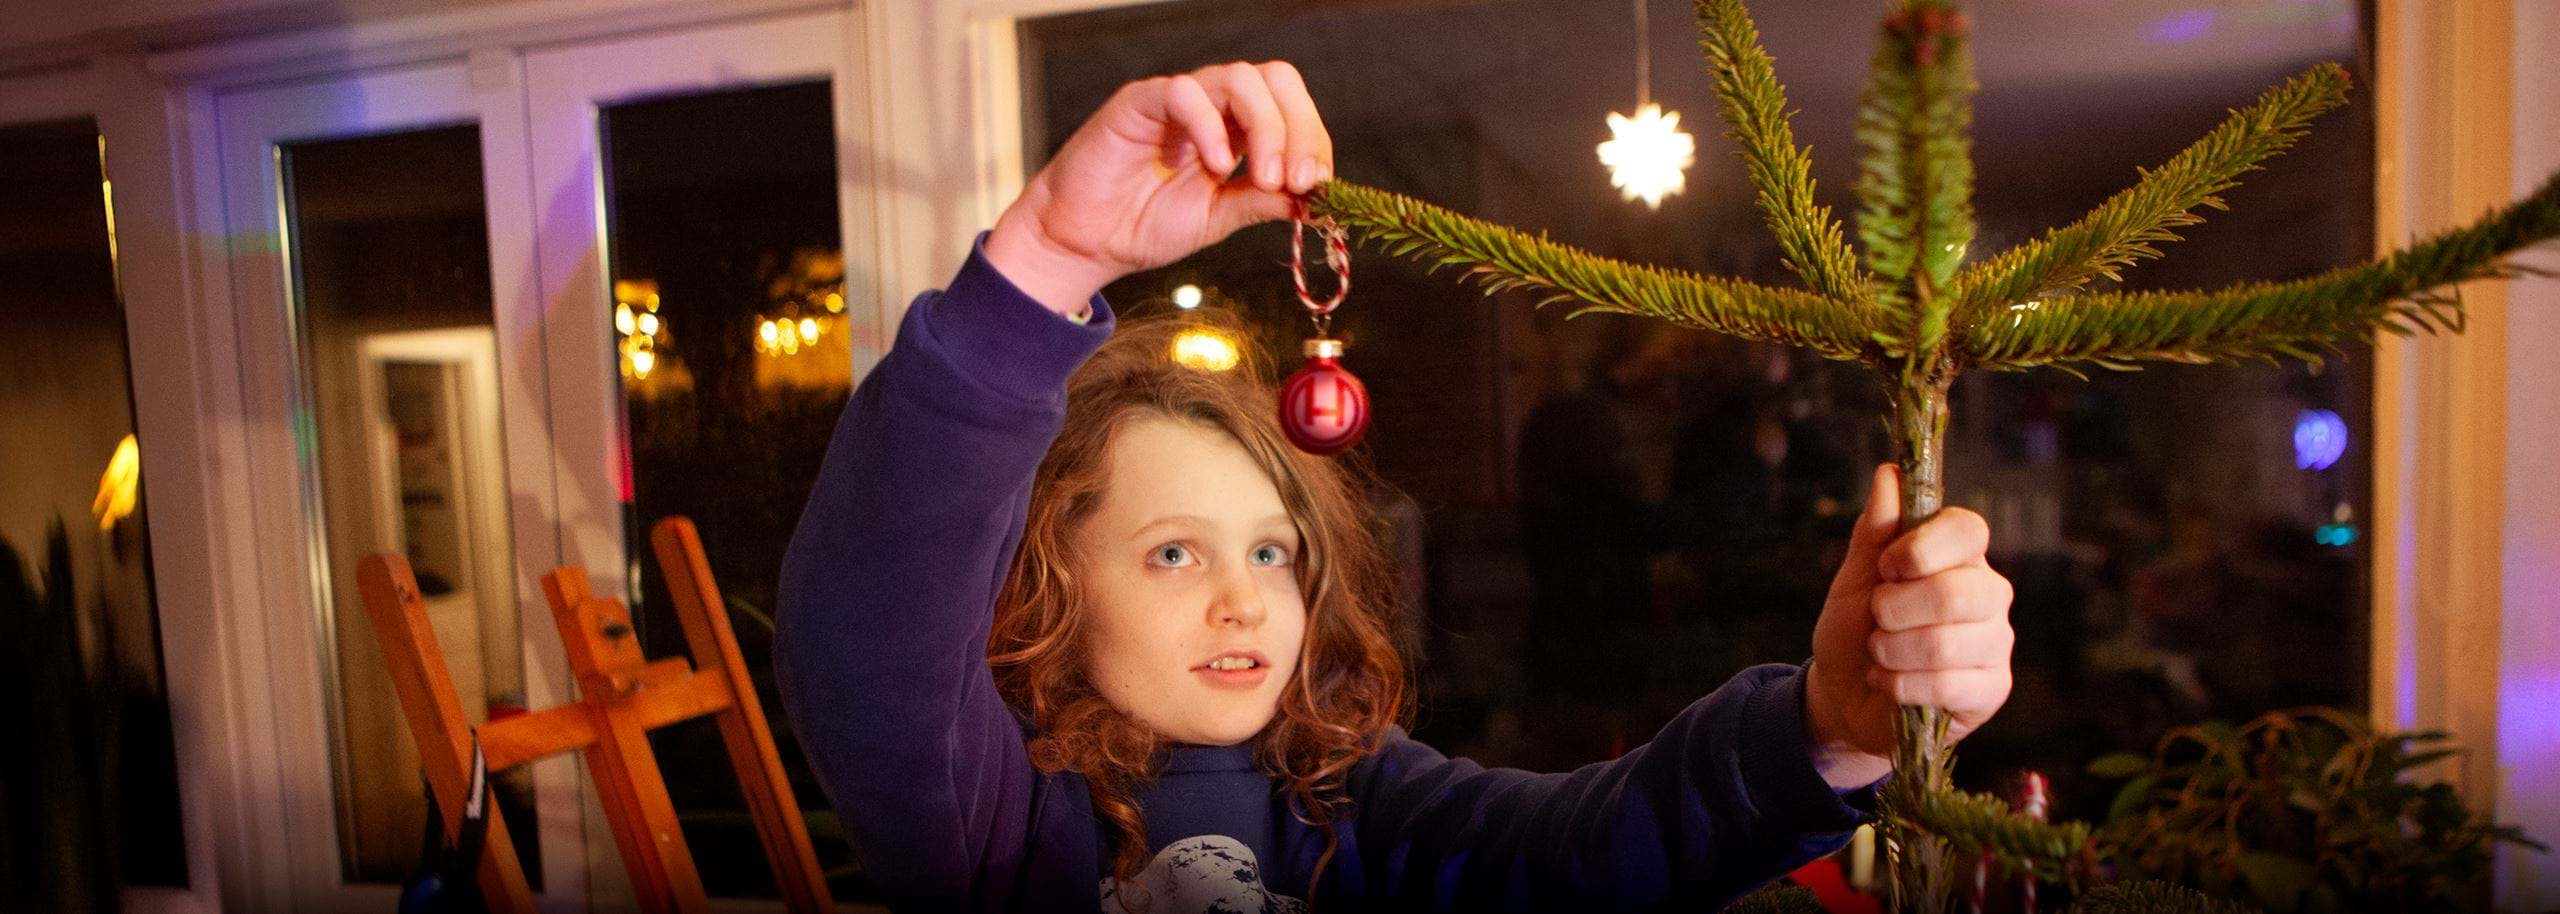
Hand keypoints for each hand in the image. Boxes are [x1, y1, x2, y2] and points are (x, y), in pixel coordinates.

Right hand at [984, 61, 1333, 313]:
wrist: (1086, 241)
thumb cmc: (1146, 225)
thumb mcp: (1220, 218)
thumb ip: (1264, 202)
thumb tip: (1321, 201)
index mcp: (1237, 128)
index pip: (1292, 108)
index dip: (1313, 141)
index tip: (1318, 188)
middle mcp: (1213, 105)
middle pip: (1275, 79)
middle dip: (1300, 127)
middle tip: (1299, 179)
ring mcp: (1178, 101)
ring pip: (1239, 78)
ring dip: (1266, 128)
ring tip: (1264, 178)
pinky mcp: (1140, 103)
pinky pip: (1184, 93)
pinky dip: (1211, 126)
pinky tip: (1217, 167)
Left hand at [1804, 464, 2014, 788]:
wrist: (1846, 696)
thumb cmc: (1855, 628)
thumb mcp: (1854, 578)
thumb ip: (1875, 532)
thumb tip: (1889, 473)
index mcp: (1959, 555)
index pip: (1968, 530)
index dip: (1921, 548)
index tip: (1886, 567)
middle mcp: (1988, 593)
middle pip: (1958, 592)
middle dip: (1896, 610)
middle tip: (1877, 617)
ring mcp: (1996, 642)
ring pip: (1946, 642)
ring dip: (1891, 651)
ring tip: (1878, 654)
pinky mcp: (1992, 688)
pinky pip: (1948, 685)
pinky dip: (1900, 685)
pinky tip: (1888, 683)